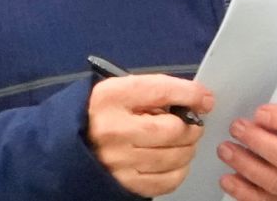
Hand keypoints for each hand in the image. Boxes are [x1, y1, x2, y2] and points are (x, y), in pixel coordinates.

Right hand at [87, 73, 213, 197]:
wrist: (71, 145)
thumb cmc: (104, 115)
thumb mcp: (121, 91)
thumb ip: (157, 91)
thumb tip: (200, 101)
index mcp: (110, 98)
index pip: (160, 91)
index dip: (190, 94)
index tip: (205, 99)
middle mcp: (113, 130)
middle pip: (173, 129)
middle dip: (191, 126)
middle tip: (191, 125)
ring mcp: (119, 161)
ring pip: (175, 156)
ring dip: (188, 148)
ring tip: (183, 142)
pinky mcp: (126, 184)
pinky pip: (168, 180)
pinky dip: (179, 169)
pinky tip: (174, 160)